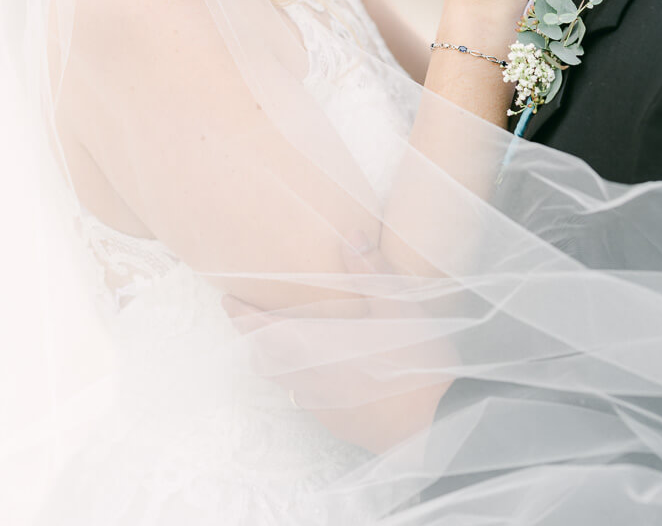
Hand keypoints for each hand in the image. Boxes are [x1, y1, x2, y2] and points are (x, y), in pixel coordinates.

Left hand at [221, 233, 456, 452]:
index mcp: (314, 348)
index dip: (240, 315)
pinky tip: (323, 370)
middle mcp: (309, 380)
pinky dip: (301, 379)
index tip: (226, 300)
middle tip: (251, 316)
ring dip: (276, 359)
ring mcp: (322, 406)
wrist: (435, 429)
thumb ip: (371, 271)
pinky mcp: (338, 423)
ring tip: (283, 339)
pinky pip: (307, 398)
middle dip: (254, 337)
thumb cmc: (416, 365)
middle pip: (265, 359)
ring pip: (285, 381)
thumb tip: (350, 233)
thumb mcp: (400, 307)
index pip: (261, 331)